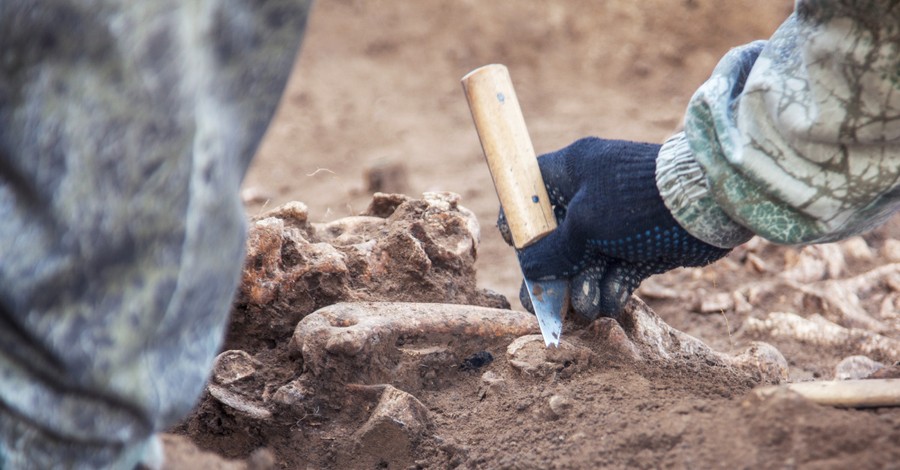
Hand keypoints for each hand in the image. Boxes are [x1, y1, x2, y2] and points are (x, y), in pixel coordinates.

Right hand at [498, 137, 730, 319]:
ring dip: (582, 289)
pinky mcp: (638, 248)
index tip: (520, 250)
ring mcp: (614, 225)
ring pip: (583, 264)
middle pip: (554, 242)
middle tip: (545, 306)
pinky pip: (612, 274)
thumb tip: (528, 269)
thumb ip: (551, 250)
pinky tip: (610, 302)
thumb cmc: (637, 200)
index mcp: (571, 172)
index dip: (519, 225)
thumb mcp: (584, 223)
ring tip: (587, 306)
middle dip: (551, 275)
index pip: (530, 195)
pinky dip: (609, 290)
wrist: (705, 207)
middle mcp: (589, 197)